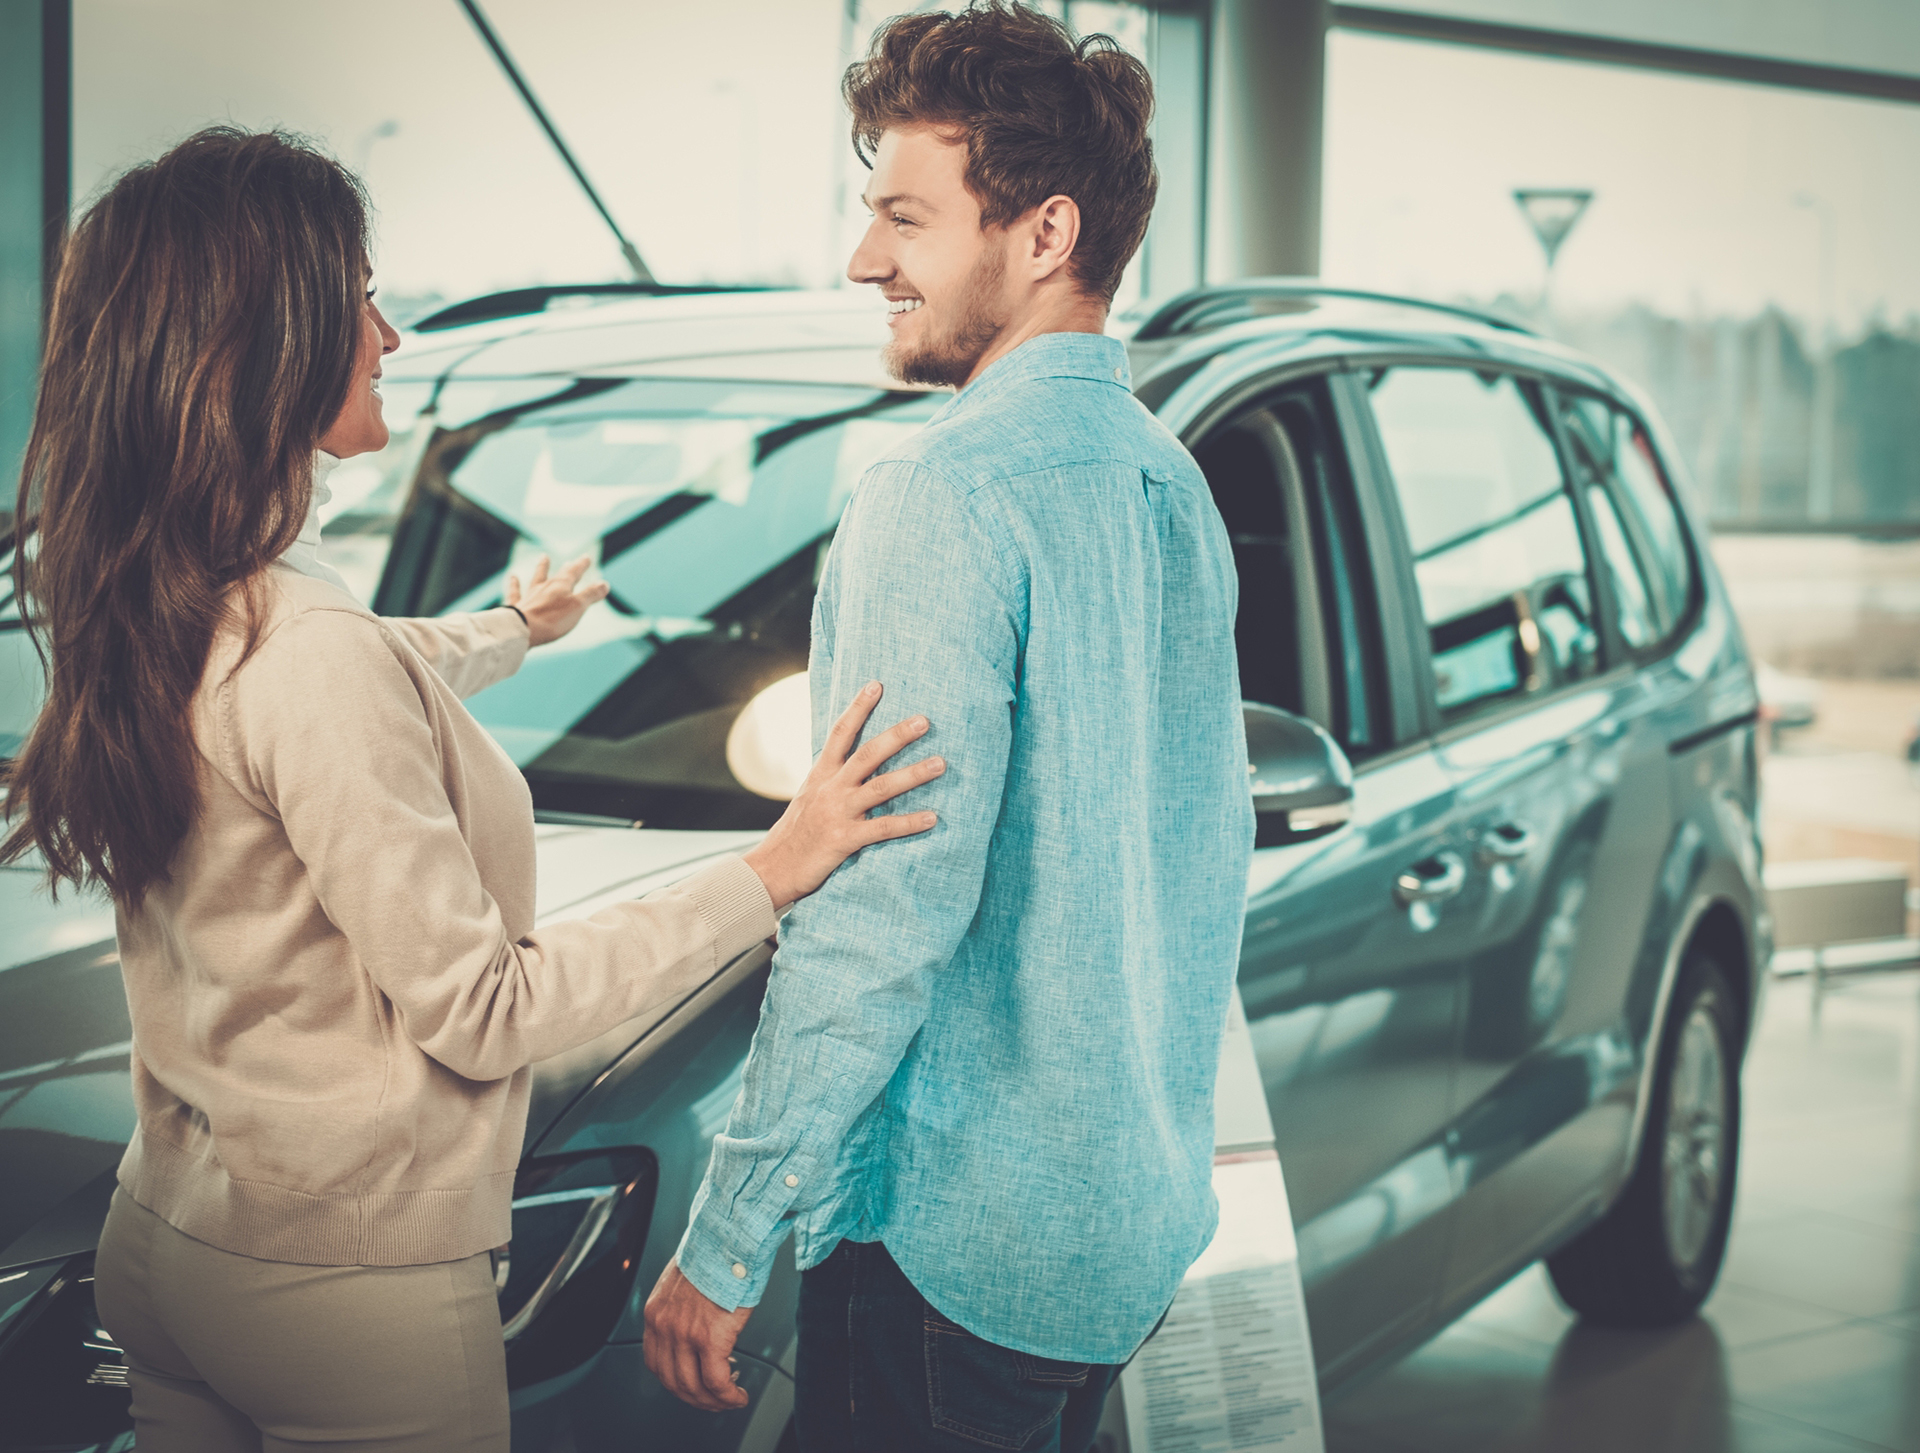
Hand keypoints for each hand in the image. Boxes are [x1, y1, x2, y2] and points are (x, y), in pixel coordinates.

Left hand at [505, 553, 609, 646]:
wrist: (522, 629)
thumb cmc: (552, 619)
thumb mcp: (578, 607)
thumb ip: (591, 595)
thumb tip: (604, 584)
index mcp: (561, 586)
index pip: (574, 572)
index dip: (581, 565)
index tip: (586, 557)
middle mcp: (545, 587)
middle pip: (559, 575)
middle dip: (567, 568)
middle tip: (571, 562)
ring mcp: (530, 595)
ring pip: (537, 578)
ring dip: (541, 567)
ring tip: (543, 557)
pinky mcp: (517, 607)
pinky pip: (516, 592)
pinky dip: (514, 584)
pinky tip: (512, 577)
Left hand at [643, 1261, 753, 1410]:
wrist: (730, 1236)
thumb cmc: (716, 1251)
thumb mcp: (683, 1280)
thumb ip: (682, 1306)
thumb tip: (697, 1323)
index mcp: (655, 1312)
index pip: (655, 1362)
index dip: (675, 1381)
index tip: (691, 1384)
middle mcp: (665, 1326)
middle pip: (672, 1381)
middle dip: (695, 1398)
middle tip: (713, 1400)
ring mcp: (685, 1334)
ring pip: (694, 1387)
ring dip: (713, 1402)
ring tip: (730, 1400)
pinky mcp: (711, 1338)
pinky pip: (717, 1381)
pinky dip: (728, 1396)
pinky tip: (737, 1395)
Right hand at [741, 682, 942, 910]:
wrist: (772, 869)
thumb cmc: (795, 835)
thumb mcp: (808, 798)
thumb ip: (830, 781)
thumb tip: (853, 764)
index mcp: (820, 775)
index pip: (839, 733)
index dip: (857, 708)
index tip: (876, 685)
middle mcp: (830, 789)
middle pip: (867, 754)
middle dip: (896, 736)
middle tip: (924, 721)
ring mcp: (838, 813)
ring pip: (880, 787)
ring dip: (913, 774)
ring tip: (941, 763)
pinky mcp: (845, 840)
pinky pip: (883, 828)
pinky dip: (909, 823)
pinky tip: (933, 818)